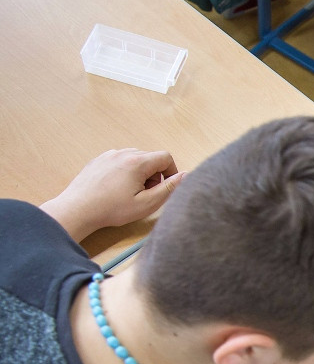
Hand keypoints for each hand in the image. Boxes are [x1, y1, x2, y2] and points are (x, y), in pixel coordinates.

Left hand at [40, 148, 183, 241]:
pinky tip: (116, 188)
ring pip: (135, 158)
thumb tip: (187, 175)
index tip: (164, 188)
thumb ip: (169, 188)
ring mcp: (109, 155)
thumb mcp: (147, 203)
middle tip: (146, 194)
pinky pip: (120, 160)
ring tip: (131, 192)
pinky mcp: (98, 160)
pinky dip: (125, 171)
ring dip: (140, 172)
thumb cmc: (112, 209)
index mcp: (137, 162)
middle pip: (150, 157)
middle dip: (154, 174)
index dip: (171, 172)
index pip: (166, 157)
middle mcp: (123, 153)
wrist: (77, 210)